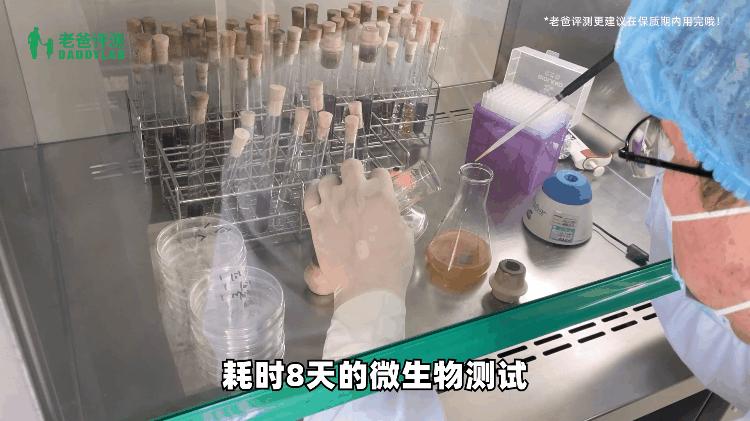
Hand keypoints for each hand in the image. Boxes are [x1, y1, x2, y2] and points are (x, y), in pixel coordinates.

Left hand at [303, 160, 414, 306]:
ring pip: (327, 179)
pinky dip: (315, 195)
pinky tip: (320, 200)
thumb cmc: (392, 264)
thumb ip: (396, 217)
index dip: (380, 181)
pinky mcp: (315, 219)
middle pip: (351, 165)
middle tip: (358, 186)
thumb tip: (392, 214)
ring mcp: (332, 205)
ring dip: (335, 184)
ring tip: (338, 195)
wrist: (367, 287)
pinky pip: (309, 196)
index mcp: (380, 195)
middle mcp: (354, 193)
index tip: (380, 189)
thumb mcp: (406, 235)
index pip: (380, 173)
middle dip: (356, 172)